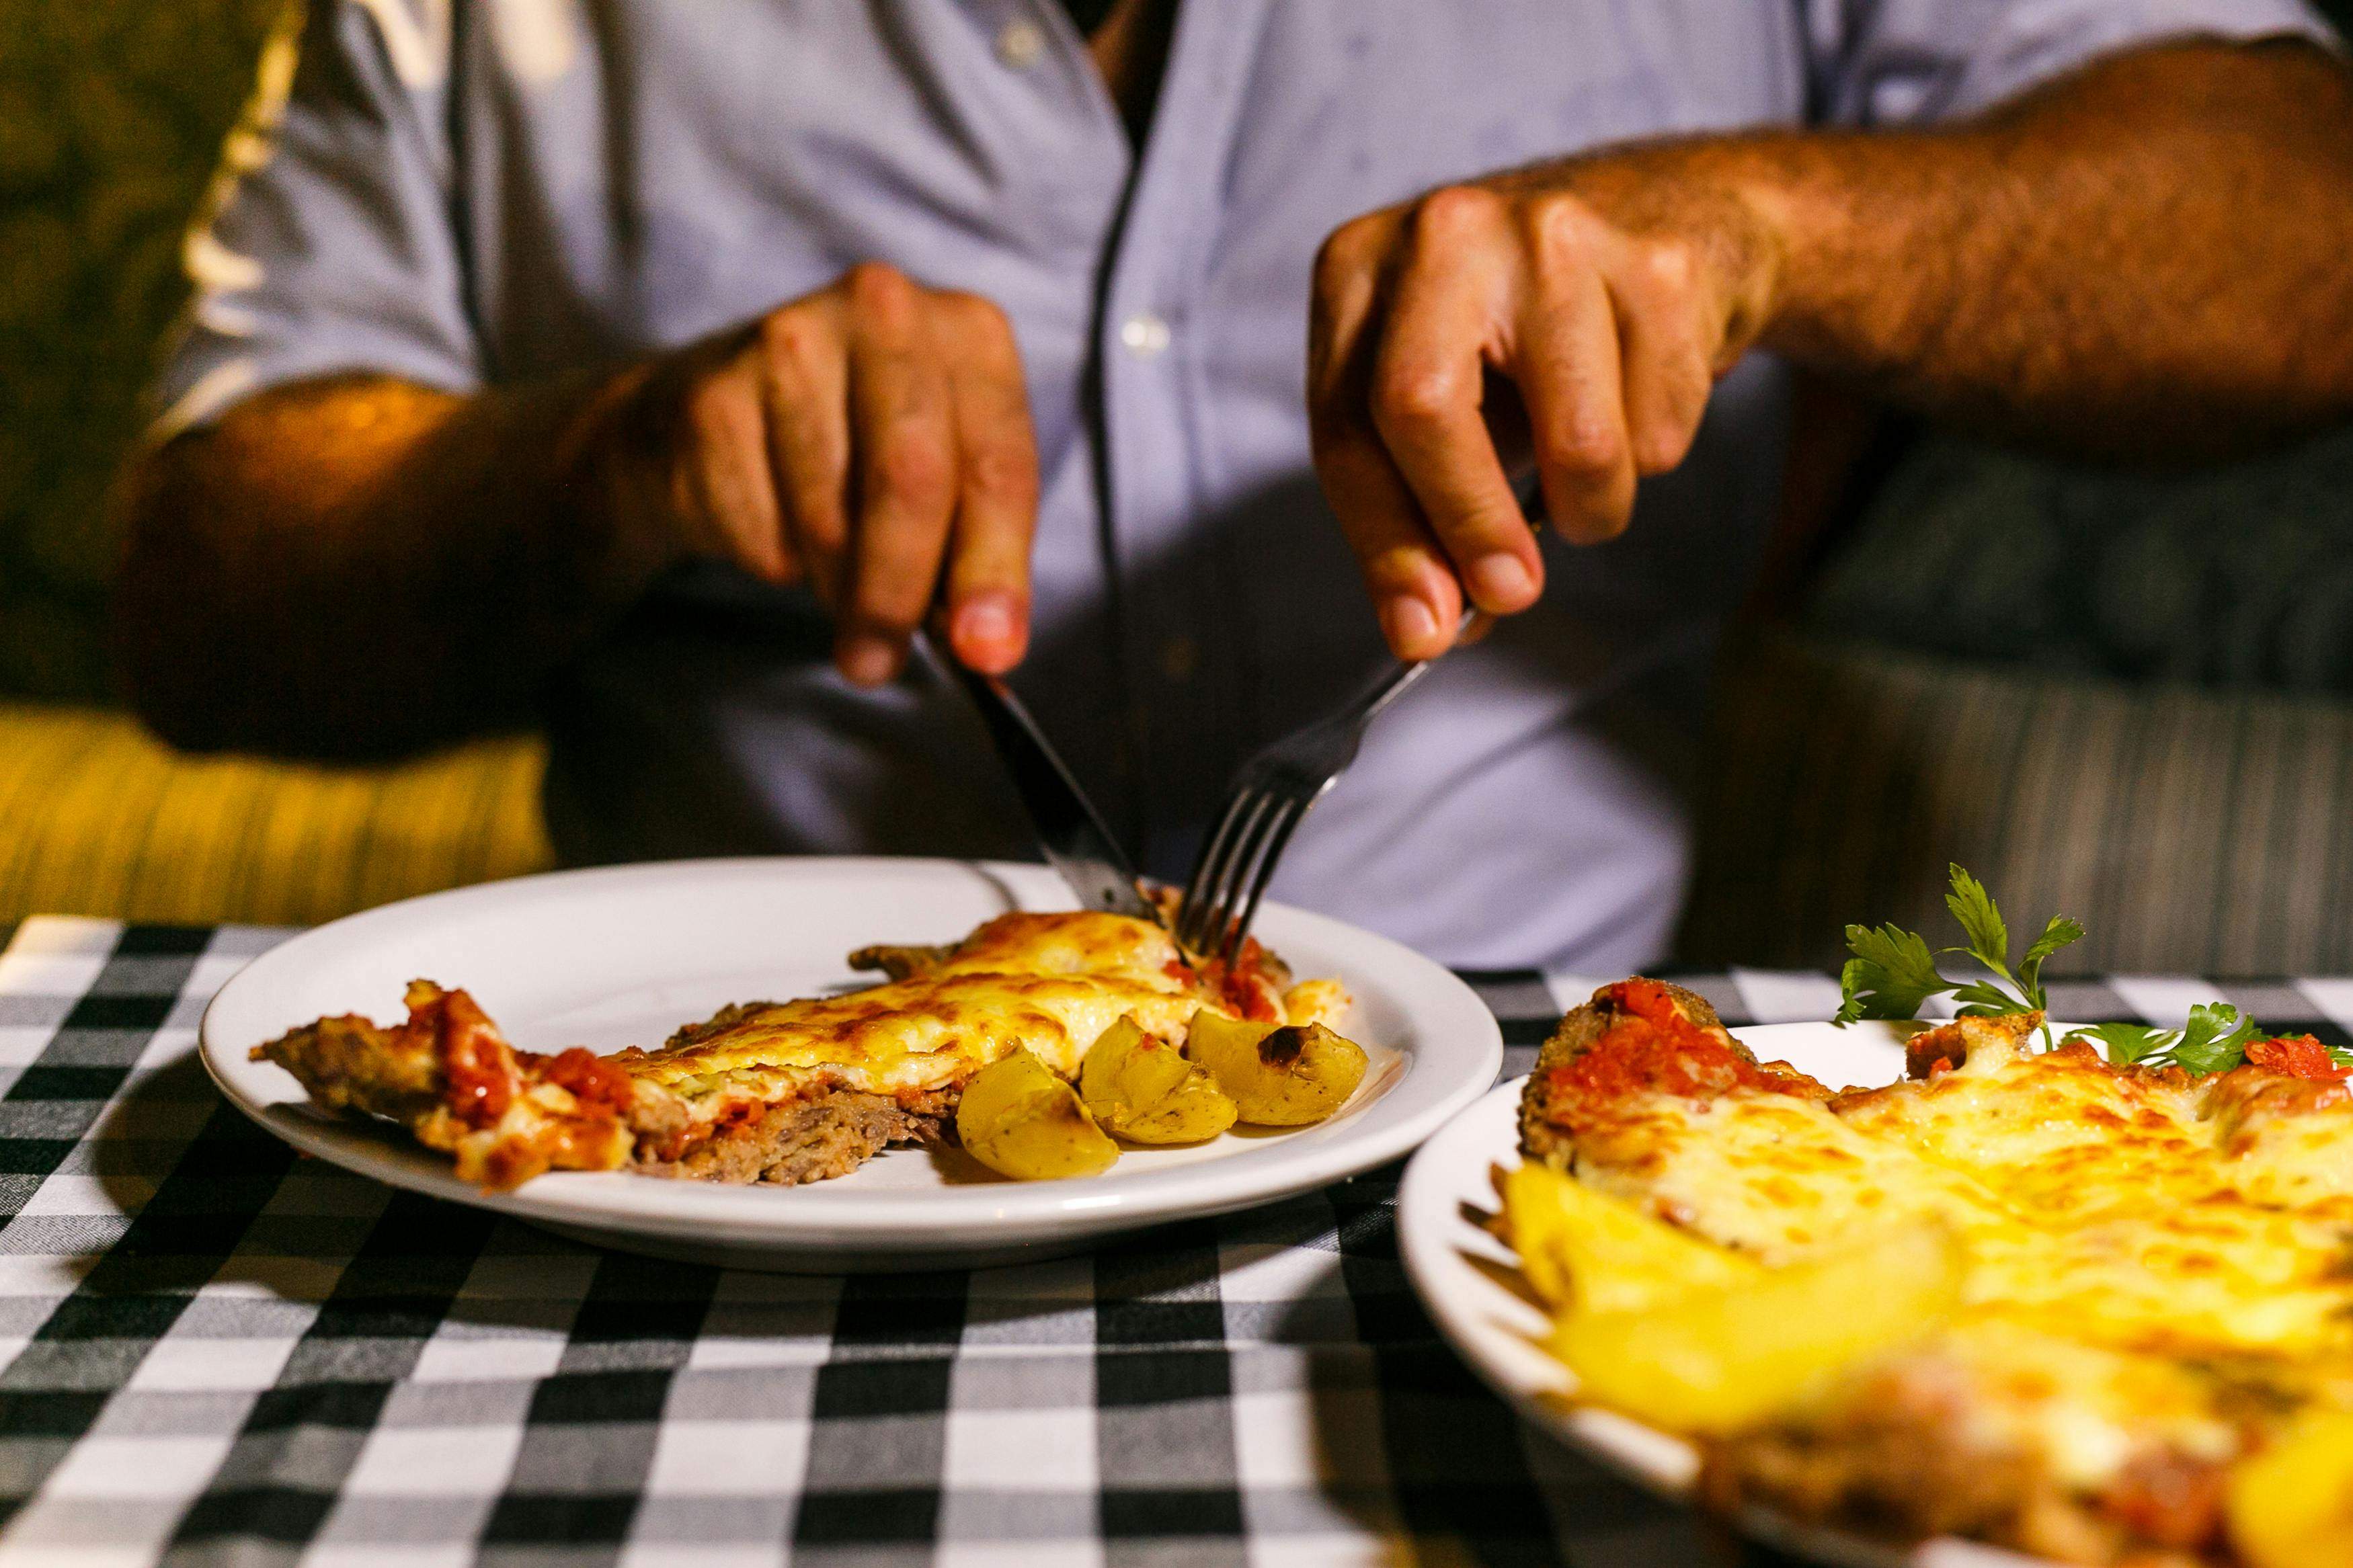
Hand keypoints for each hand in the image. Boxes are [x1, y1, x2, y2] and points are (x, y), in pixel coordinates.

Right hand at [635, 262, 1039, 683]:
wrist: (719, 414)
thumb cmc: (861, 450)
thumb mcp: (949, 483)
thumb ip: (976, 556)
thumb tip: (988, 646)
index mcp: (971, 333)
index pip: (999, 465)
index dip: (995, 569)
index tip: (987, 651)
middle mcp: (885, 312)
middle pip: (910, 479)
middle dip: (898, 592)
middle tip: (880, 662)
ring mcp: (791, 343)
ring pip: (828, 516)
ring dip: (834, 582)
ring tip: (833, 570)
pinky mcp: (715, 397)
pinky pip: (760, 526)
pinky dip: (775, 560)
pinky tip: (776, 524)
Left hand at [1308, 154, 1785, 658]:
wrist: (1671, 219)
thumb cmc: (1527, 335)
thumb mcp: (1447, 406)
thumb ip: (1420, 514)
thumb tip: (1428, 625)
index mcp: (1360, 269)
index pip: (1345, 428)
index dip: (1384, 543)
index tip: (1423, 628)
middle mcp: (1445, 233)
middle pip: (1425, 409)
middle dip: (1469, 526)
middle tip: (1511, 591)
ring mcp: (1557, 235)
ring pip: (1577, 443)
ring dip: (1593, 506)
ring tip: (1590, 478)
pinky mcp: (1658, 265)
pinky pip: (1661, 429)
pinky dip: (1655, 454)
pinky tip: (1642, 396)